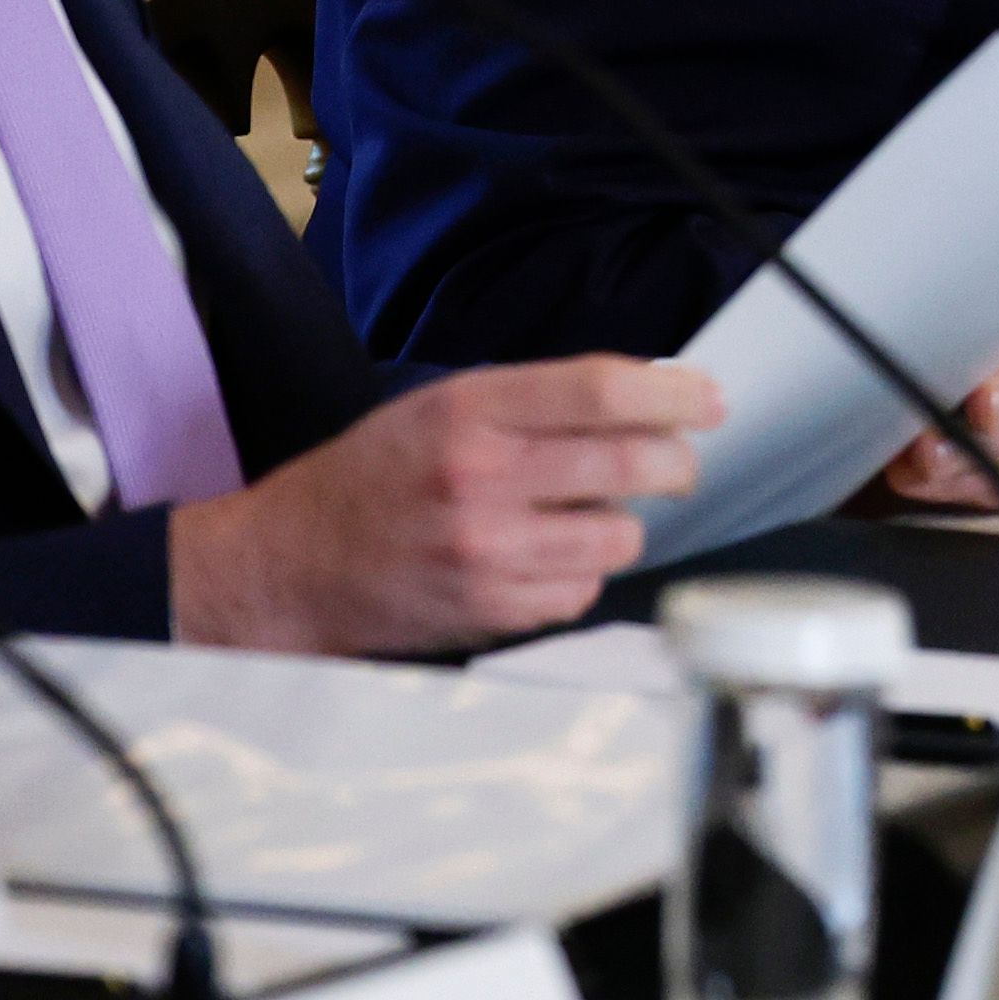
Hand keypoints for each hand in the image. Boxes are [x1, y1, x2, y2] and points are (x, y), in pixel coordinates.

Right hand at [173, 356, 721, 655]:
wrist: (291, 565)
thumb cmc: (375, 477)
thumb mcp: (441, 407)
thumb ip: (536, 401)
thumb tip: (648, 397)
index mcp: (469, 410)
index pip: (601, 389)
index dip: (673, 392)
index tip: (707, 399)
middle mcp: (480, 476)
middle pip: (631, 463)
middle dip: (676, 463)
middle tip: (678, 463)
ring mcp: (487, 550)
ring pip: (620, 536)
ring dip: (622, 525)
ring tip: (586, 515)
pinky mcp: (491, 609)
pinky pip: (583, 590)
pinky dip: (581, 574)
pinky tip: (544, 559)